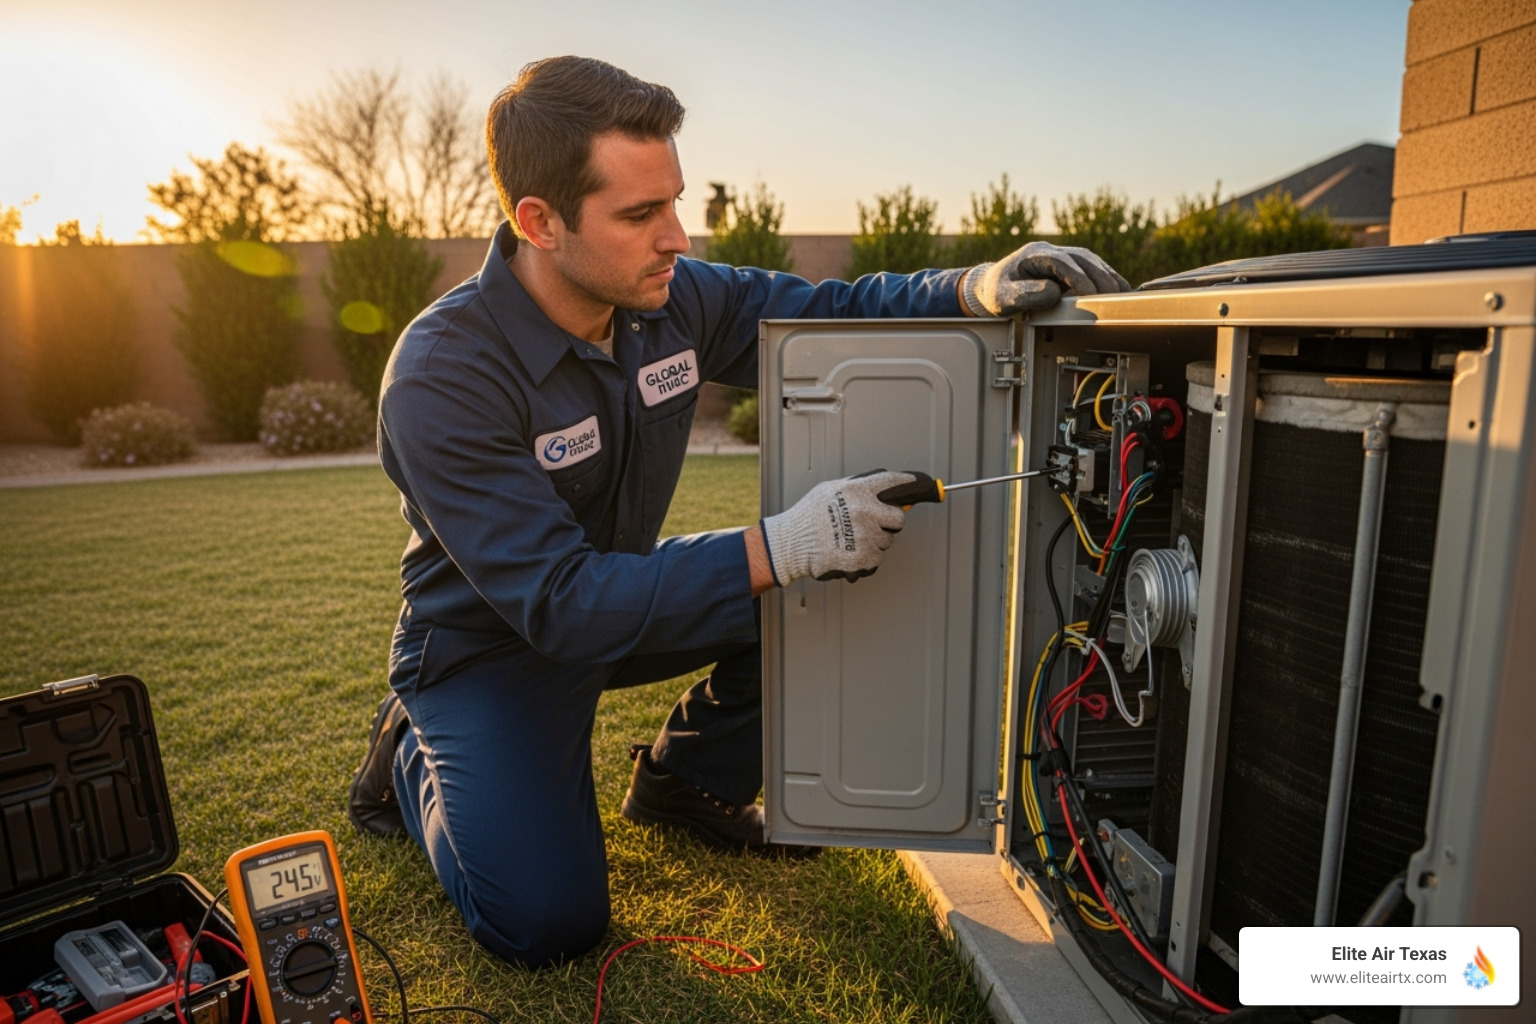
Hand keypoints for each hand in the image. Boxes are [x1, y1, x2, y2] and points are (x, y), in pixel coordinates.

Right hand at [760, 470, 913, 585]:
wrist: (792, 544)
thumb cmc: (809, 517)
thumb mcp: (831, 490)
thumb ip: (860, 489)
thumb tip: (887, 491)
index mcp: (858, 490)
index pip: (896, 482)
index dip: (916, 484)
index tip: (931, 487)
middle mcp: (865, 510)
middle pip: (898, 518)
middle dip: (888, 523)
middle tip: (867, 525)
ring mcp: (866, 535)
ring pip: (887, 541)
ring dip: (874, 542)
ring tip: (849, 540)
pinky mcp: (865, 557)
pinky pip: (877, 559)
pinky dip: (866, 559)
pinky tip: (847, 552)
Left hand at [961, 240, 1130, 315]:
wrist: (993, 286)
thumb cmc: (996, 291)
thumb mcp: (1003, 296)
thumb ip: (1025, 294)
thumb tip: (1053, 292)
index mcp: (1035, 254)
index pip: (1062, 262)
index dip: (1078, 277)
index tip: (1090, 294)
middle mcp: (1052, 251)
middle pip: (1083, 259)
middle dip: (1100, 278)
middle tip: (1113, 298)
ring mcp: (1062, 256)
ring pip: (1092, 261)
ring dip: (1108, 277)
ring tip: (1123, 294)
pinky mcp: (1070, 266)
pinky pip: (1093, 268)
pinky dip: (1107, 277)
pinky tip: (1119, 289)